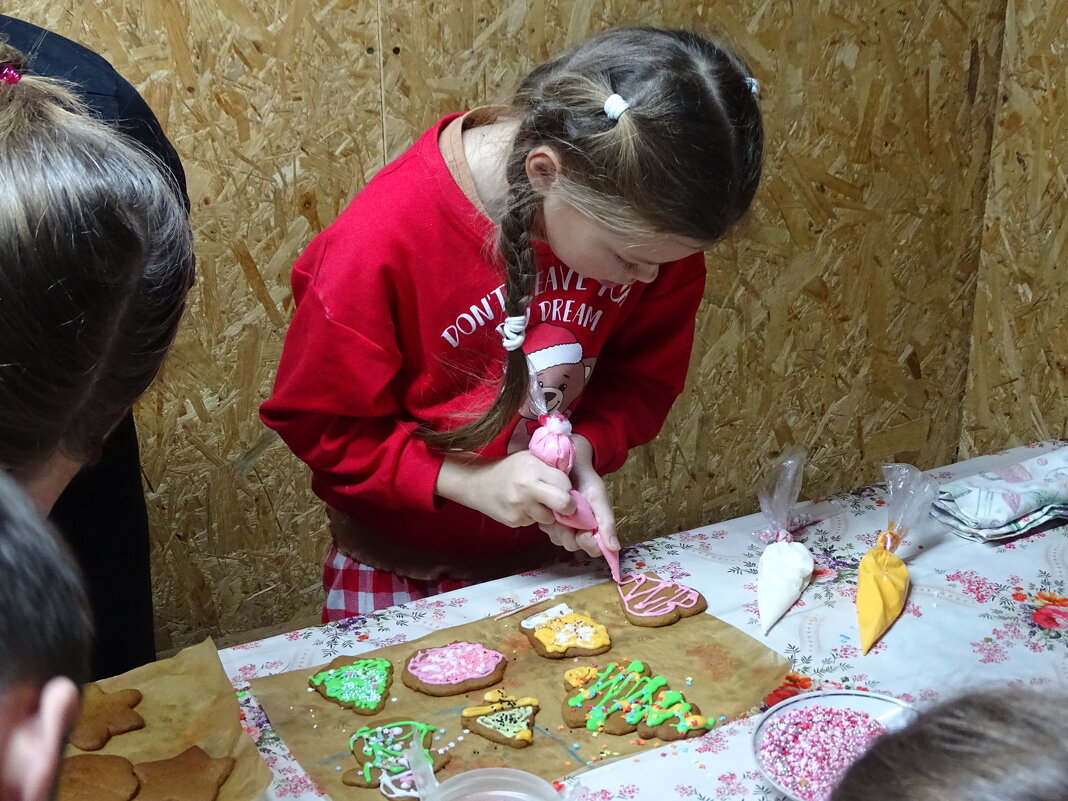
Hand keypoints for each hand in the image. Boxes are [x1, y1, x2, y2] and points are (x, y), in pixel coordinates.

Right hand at [435, 451, 575, 527]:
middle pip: (564, 503)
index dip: (567, 487)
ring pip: (550, 518)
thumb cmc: (509, 468)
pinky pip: (534, 522)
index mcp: (533, 467)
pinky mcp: (514, 520)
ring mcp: (520, 506)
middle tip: (564, 504)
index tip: (563, 487)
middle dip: (568, 507)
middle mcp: (527, 487)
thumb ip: (550, 465)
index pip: (565, 483)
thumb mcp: (529, 457)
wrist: (477, 483)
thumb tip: (574, 477)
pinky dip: (533, 516)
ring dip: (548, 512)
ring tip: (535, 501)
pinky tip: (522, 506)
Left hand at [539, 435, 618, 556]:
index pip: (592, 548)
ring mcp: (562, 525)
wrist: (568, 462)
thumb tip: (615, 549)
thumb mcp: (598, 498)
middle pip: (573, 545)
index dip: (588, 544)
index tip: (585, 533)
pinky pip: (547, 529)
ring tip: (557, 510)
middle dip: (570, 535)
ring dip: (557, 527)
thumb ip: (606, 522)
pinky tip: (549, 508)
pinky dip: (547, 521)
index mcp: (593, 527)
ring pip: (559, 539)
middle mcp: (578, 530)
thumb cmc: (587, 480)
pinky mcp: (548, 519)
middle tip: (566, 518)